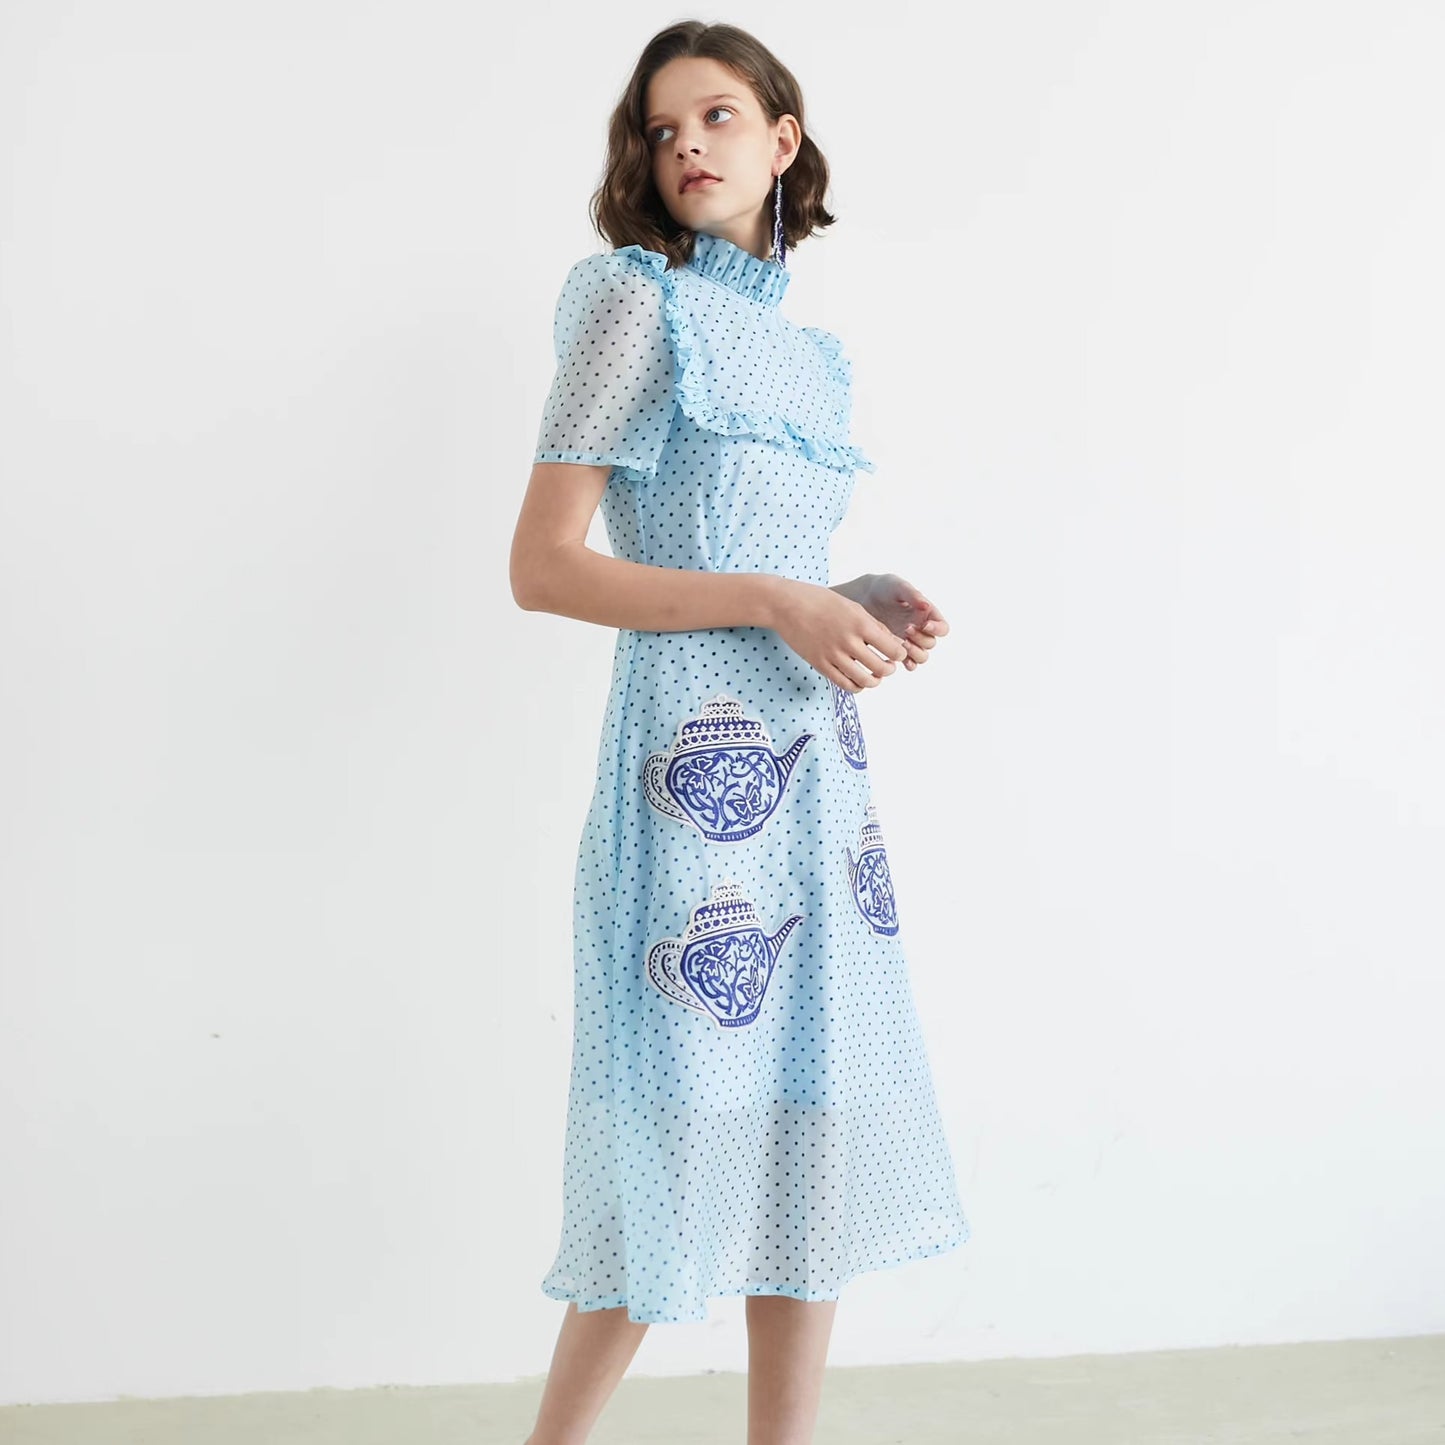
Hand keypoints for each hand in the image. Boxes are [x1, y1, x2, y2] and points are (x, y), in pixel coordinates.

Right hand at [771, 579, 909, 693]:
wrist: (787, 606)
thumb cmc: (821, 601)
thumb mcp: (852, 606)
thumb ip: (873, 625)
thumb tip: (891, 643)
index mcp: (860, 624)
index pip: (893, 649)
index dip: (900, 654)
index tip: (898, 652)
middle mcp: (848, 642)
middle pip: (881, 668)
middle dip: (889, 669)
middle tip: (888, 665)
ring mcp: (833, 655)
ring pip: (865, 681)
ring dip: (875, 680)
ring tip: (875, 675)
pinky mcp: (820, 665)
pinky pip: (845, 684)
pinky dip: (857, 686)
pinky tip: (859, 679)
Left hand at [858, 573, 949, 671]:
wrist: (865, 596)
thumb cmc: (885, 588)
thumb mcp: (898, 587)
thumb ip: (912, 595)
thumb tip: (926, 606)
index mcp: (927, 615)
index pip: (943, 628)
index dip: (937, 629)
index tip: (925, 625)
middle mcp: (921, 630)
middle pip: (931, 644)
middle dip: (921, 639)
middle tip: (906, 629)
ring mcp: (910, 641)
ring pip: (922, 656)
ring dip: (915, 653)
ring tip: (901, 642)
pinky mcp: (897, 649)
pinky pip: (909, 663)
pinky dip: (906, 663)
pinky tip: (897, 657)